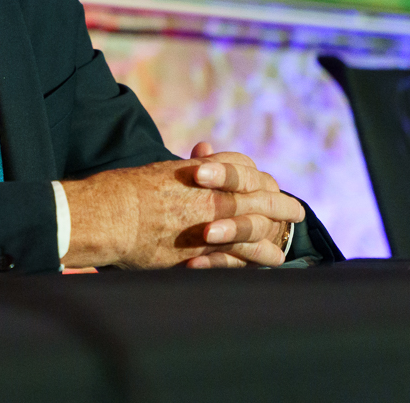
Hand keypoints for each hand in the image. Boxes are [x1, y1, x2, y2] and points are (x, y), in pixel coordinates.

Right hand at [59, 142, 303, 269]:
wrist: (112, 214)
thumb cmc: (129, 192)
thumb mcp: (164, 172)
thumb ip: (187, 166)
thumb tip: (204, 151)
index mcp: (203, 172)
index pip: (243, 169)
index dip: (257, 177)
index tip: (267, 181)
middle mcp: (214, 192)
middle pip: (260, 194)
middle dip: (280, 204)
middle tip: (296, 211)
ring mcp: (214, 220)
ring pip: (258, 224)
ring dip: (276, 231)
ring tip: (288, 242)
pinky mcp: (207, 247)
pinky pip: (244, 252)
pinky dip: (260, 255)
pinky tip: (272, 258)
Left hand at [182, 141, 303, 268]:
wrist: (239, 231)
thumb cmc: (220, 197)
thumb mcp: (217, 180)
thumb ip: (210, 164)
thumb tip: (203, 148)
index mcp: (261, 183)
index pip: (246, 174)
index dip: (224, 173)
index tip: (196, 174)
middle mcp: (269, 207)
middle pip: (260, 202)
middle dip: (231, 204)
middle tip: (204, 204)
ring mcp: (264, 235)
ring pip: (253, 231)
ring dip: (231, 232)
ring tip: (205, 234)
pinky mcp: (253, 260)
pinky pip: (237, 262)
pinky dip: (215, 262)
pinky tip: (193, 263)